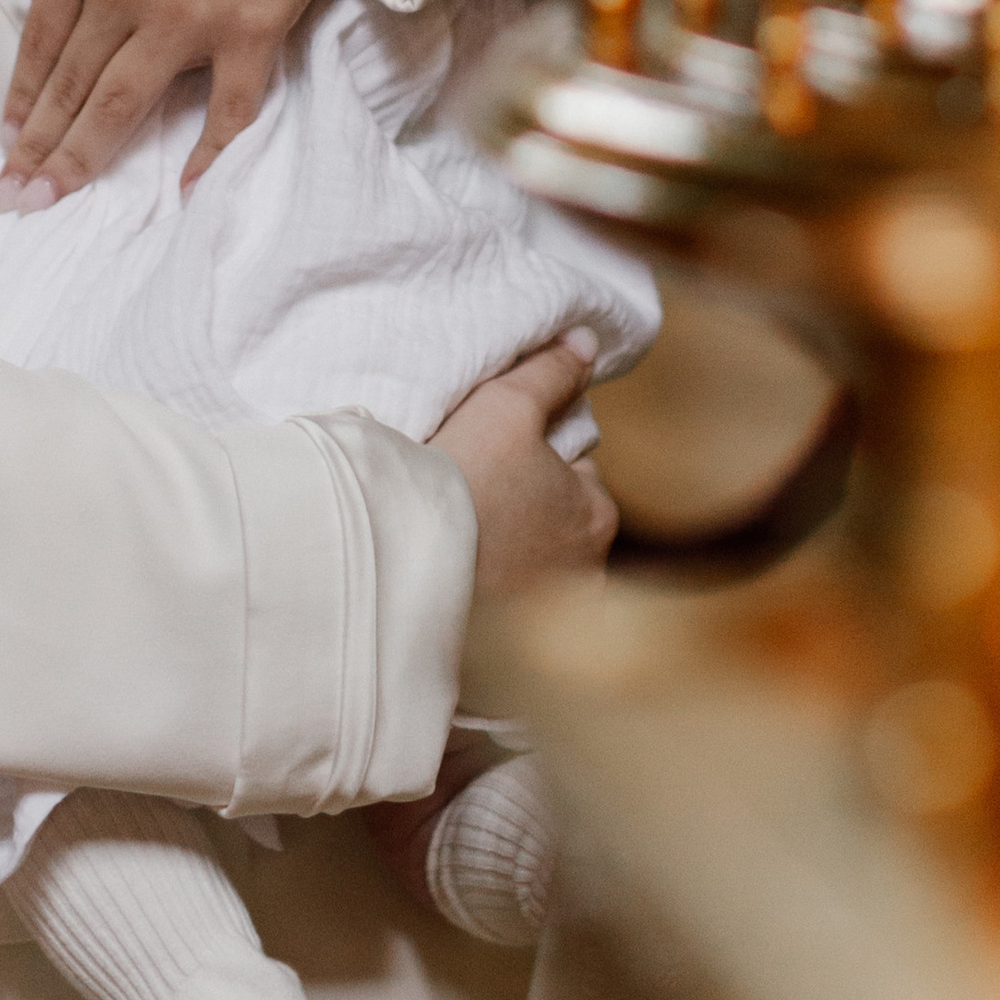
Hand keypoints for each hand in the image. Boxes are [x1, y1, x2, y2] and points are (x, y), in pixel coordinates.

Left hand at [0, 0, 380, 202]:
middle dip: (37, 150)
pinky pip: (225, 109)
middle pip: (69, 86)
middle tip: (14, 200)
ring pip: (121, 105)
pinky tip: (184, 187)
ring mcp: (187, 16)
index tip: (9, 142)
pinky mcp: (250, 31)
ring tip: (56, 203)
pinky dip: (206, 154)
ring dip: (84, 160)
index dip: (22, 101)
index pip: (39, 44)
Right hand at [428, 336, 617, 605]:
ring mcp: (552, 623)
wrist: (402, 574)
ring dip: (507, 557)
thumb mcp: (504, 408)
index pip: (578, 473)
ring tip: (456, 540)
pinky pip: (505, 614)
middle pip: (556, 523)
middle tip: (469, 496)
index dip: (533, 457)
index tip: (489, 457)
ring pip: (532, 570)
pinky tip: (453, 583)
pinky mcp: (515, 657)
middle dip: (525, 511)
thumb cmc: (462, 483)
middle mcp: (589, 573)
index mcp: (597, 513)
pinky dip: (487, 599)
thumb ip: (549, 373)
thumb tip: (589, 342)